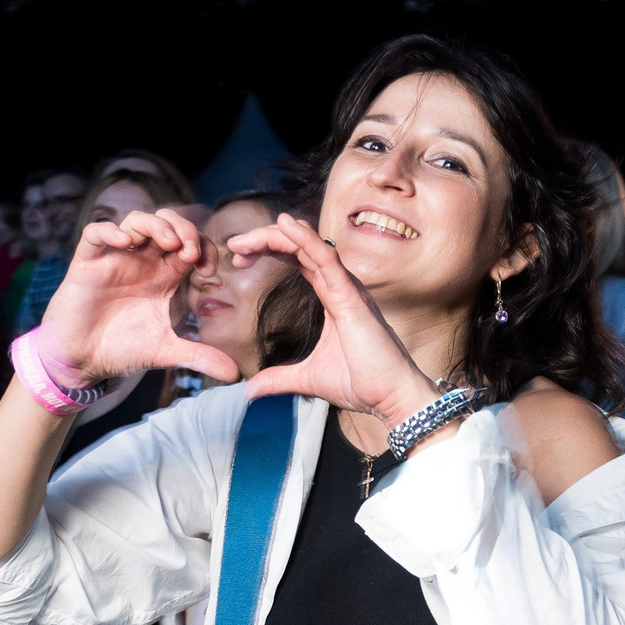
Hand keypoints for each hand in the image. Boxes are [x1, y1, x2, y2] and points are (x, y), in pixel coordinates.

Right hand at [41, 208, 239, 385]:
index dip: (203, 247)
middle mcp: (141, 261)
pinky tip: (124, 241)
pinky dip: (109, 231)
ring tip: (168, 243)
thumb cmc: (122, 349)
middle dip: (184, 229)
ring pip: (136, 221)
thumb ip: (200, 356)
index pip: (189, 244)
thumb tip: (235, 374)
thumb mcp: (167, 352)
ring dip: (155, 225)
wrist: (82, 360)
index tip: (208, 271)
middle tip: (191, 252)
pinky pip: (95, 234)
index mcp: (163, 275)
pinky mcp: (87, 263)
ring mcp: (115, 258)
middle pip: (167, 223)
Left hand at [226, 214, 440, 426]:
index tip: (239, 258)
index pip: (298, 260)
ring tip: (245, 238)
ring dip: (275, 237)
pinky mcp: (351, 297)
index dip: (269, 251)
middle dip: (265, 239)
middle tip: (234, 244)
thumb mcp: (308, 378)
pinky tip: (284, 225)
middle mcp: (340, 286)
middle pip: (300, 247)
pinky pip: (327, 258)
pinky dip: (305, 239)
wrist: (390, 399)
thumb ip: (279, 378)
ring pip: (310, 246)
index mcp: (332, 297)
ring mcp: (347, 288)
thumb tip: (250, 390)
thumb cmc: (362, 384)